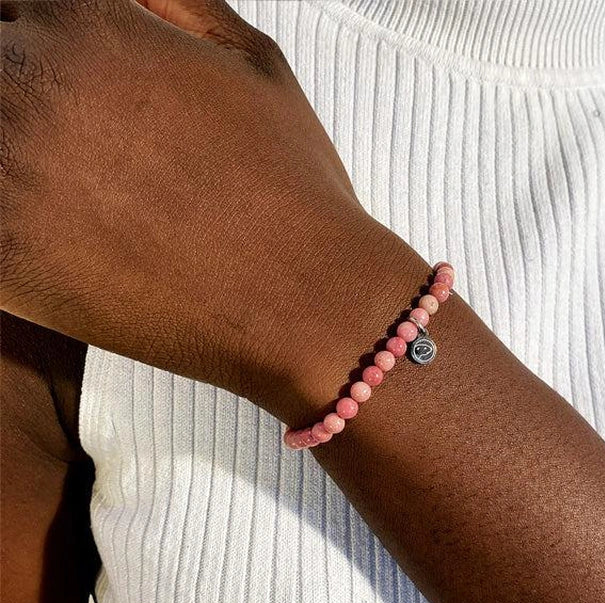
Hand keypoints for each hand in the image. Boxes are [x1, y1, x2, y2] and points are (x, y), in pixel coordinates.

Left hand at [0, 0, 423, 423]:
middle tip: (78, 144)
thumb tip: (131, 2)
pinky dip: (11, 223)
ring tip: (76, 193)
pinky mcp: (3, 262)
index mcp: (87, 22)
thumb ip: (177, 1)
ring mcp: (5, 175)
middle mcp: (28, 85)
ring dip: (14, 158)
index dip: (35, 38)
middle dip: (20, 90)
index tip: (63, 78)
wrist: (306, 303)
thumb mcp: (254, 63)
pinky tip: (62, 236)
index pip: (10, 6)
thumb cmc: (292, 192)